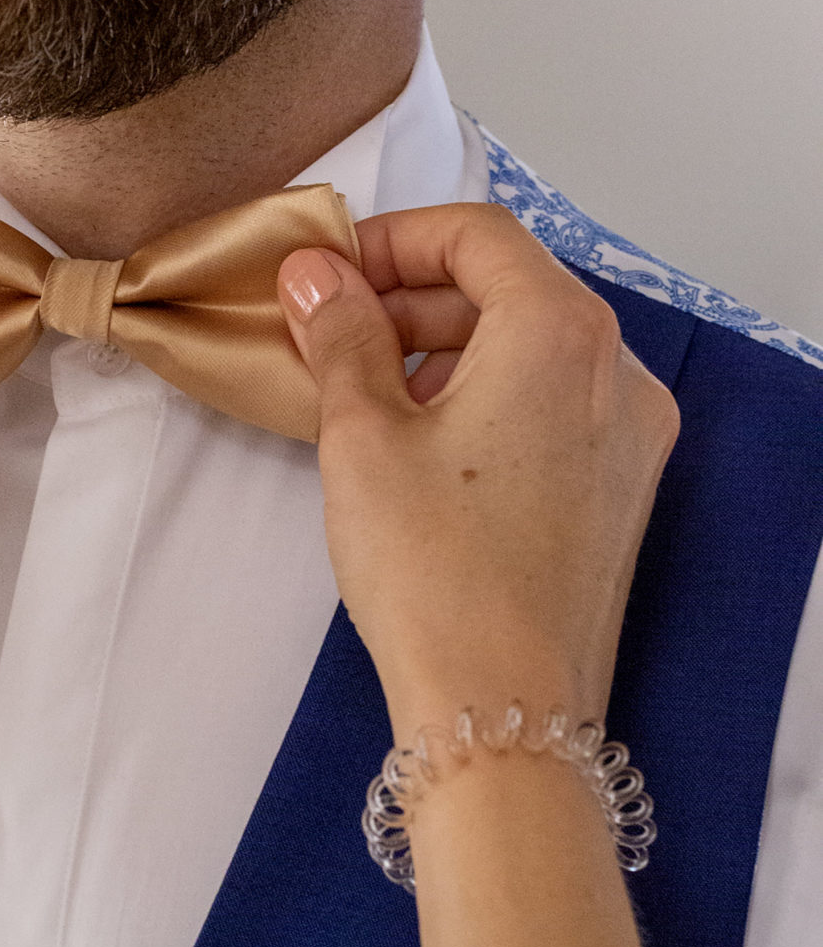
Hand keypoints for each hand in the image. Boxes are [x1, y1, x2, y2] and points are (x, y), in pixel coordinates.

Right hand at [279, 205, 678, 745]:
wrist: (502, 710)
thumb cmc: (436, 575)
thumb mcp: (362, 436)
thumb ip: (340, 335)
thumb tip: (316, 275)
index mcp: (560, 334)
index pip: (475, 236)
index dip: (390, 240)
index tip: (325, 273)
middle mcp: (616, 372)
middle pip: (510, 287)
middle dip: (411, 297)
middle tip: (327, 332)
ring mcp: (630, 435)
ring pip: (532, 348)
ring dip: (446, 348)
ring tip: (363, 392)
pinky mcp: (621, 491)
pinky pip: (553, 406)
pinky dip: (488, 397)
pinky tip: (421, 444)